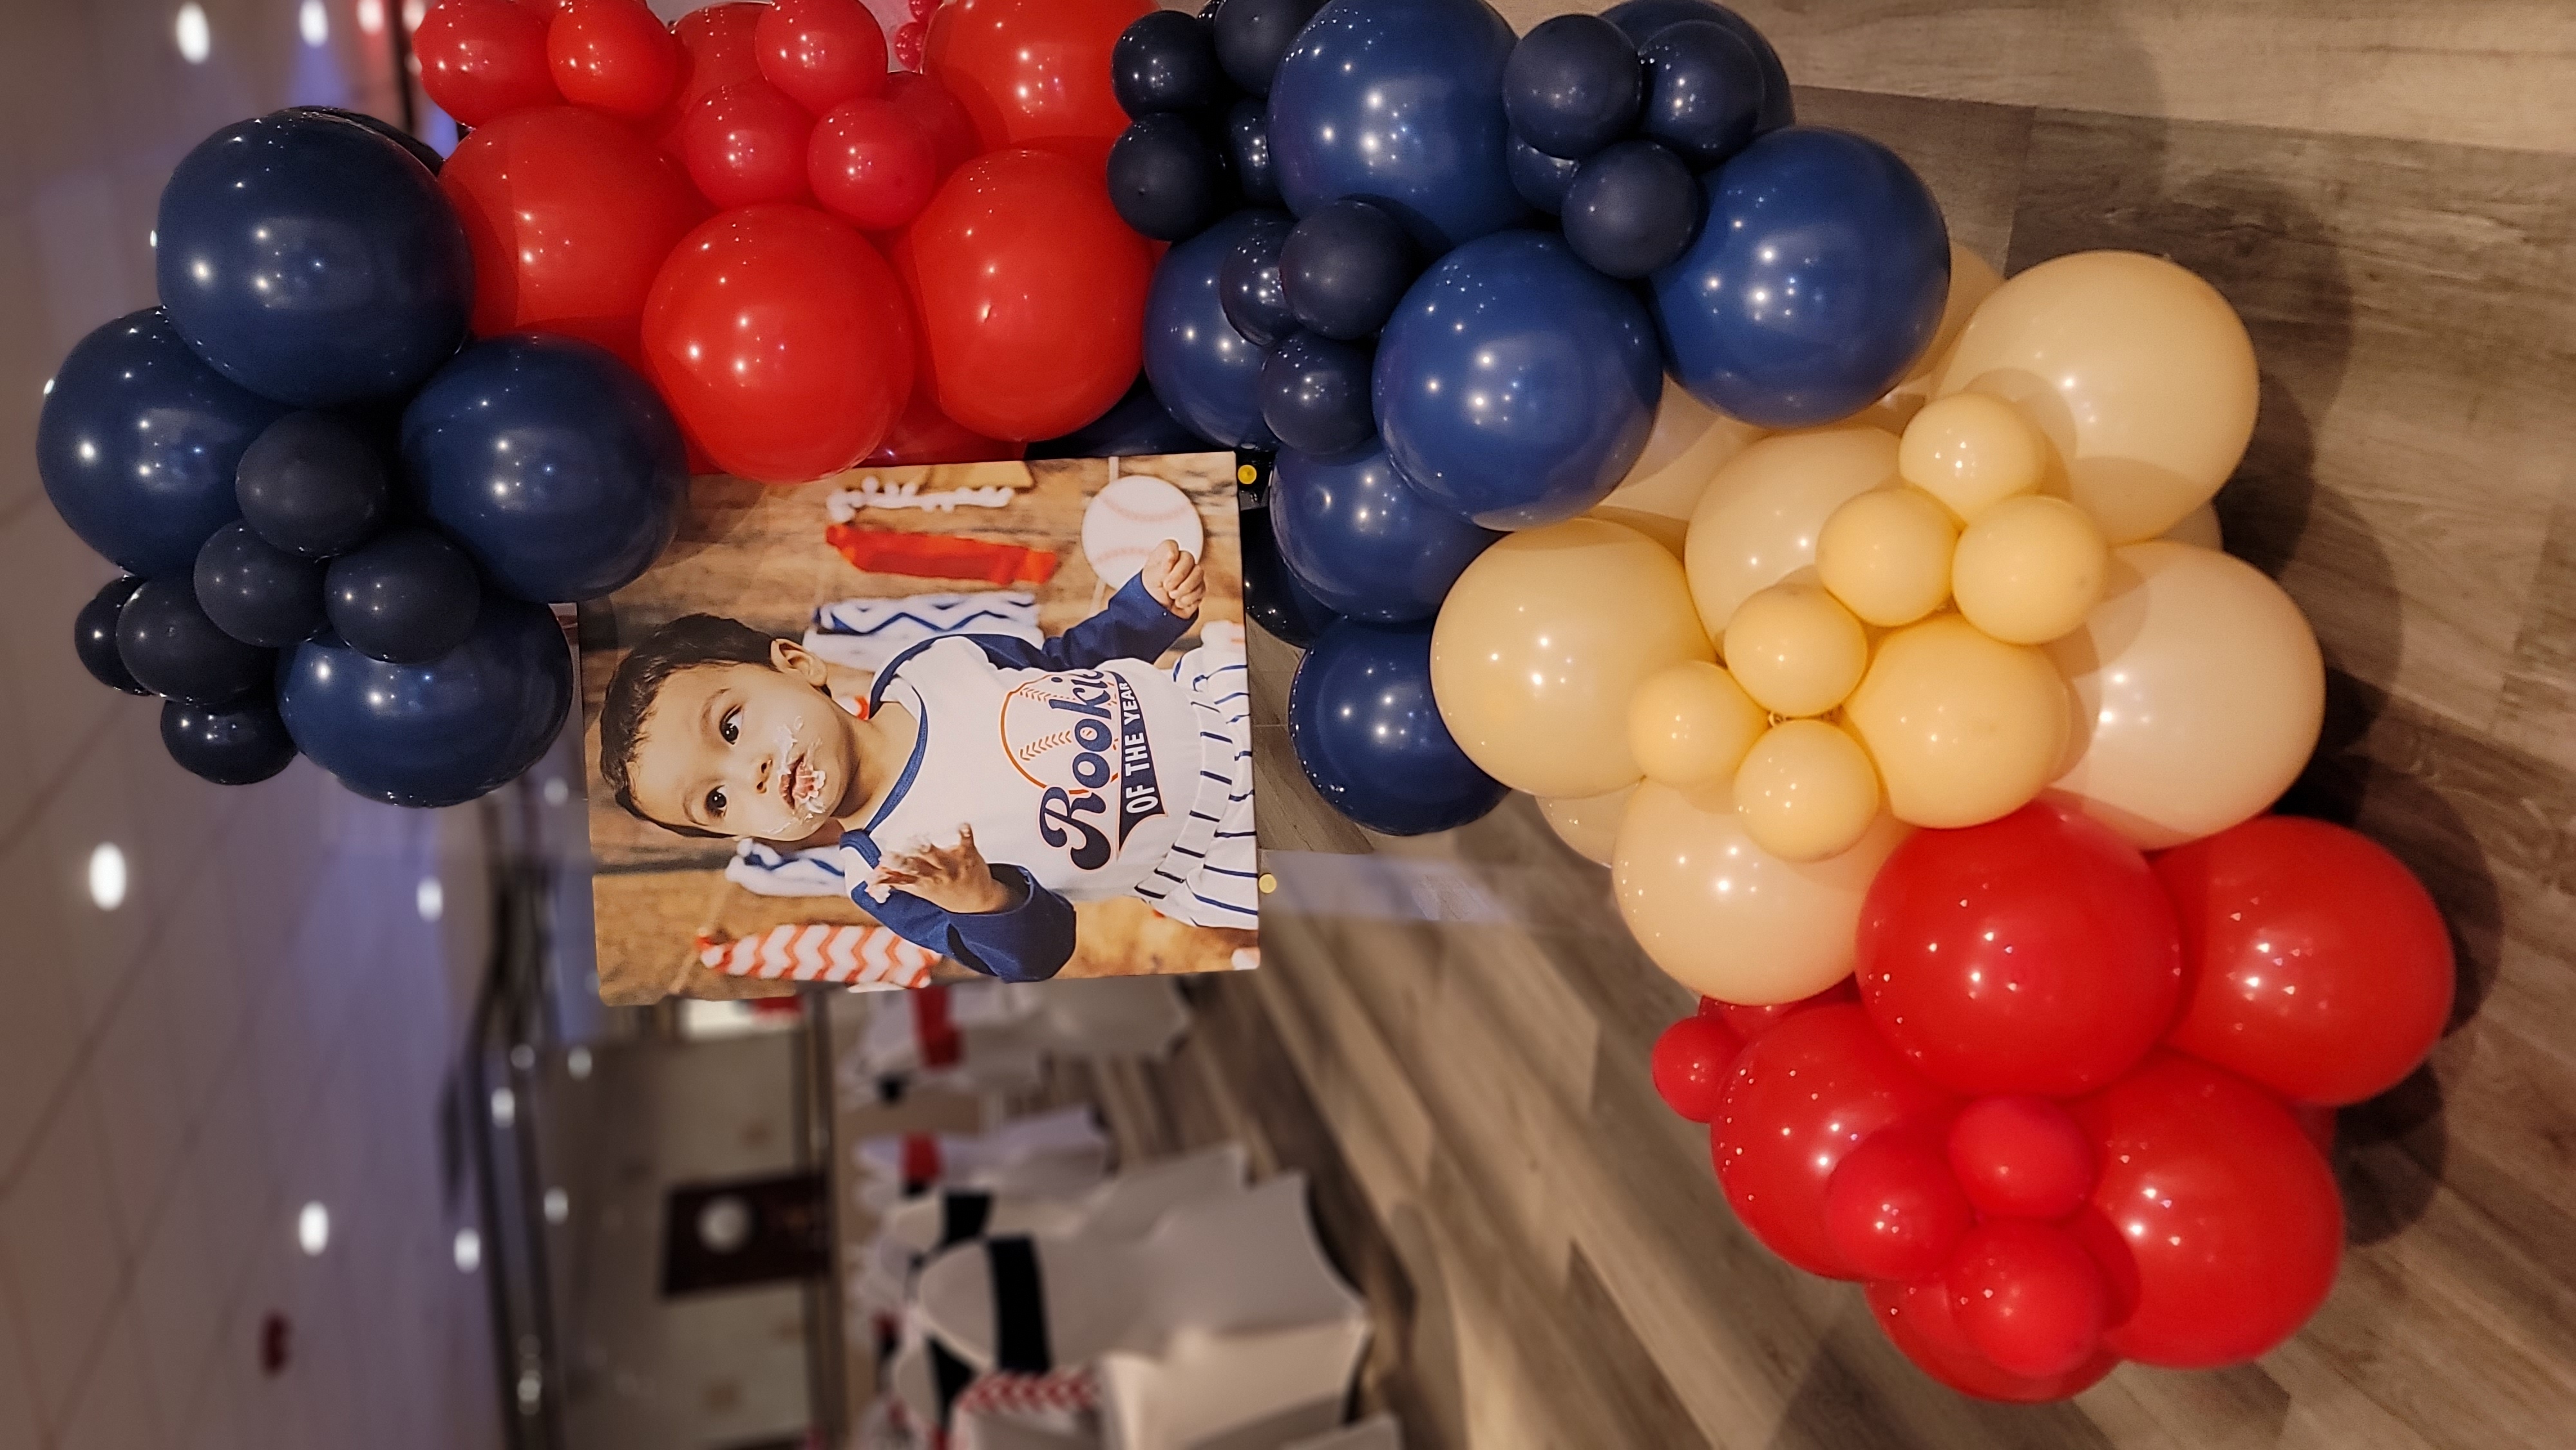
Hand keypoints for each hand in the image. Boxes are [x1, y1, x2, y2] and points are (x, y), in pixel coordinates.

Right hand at [867, 825, 1020, 914]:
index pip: (901, 878)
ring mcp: (953, 864)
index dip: (888, 873)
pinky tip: (961, 826)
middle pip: (915, 867)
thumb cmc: (945, 892)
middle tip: (888, 855)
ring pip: (936, 855)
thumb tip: (870, 882)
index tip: (878, 868)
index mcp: (922, 883)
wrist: (978, 902)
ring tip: (917, 839)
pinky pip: (966, 842)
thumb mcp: (920, 891)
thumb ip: (895, 882)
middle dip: (901, 861)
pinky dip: (964, 833)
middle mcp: (935, 874)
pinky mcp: (968, 853)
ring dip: (926, 848)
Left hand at [1139, 538, 1203, 617]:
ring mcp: (1193, 573)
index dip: (1170, 557)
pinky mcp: (1200, 587)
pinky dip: (1188, 598)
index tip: (1164, 570)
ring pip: (1198, 573)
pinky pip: (1201, 589)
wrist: (1160, 609)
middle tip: (1167, 587)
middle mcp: (1182, 560)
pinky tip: (1179, 601)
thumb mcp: (1152, 578)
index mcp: (1166, 553)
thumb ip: (1162, 566)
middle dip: (1177, 576)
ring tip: (1172, 595)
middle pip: (1188, 558)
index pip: (1172, 545)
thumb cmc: (1153, 589)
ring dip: (1184, 588)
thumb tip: (1172, 554)